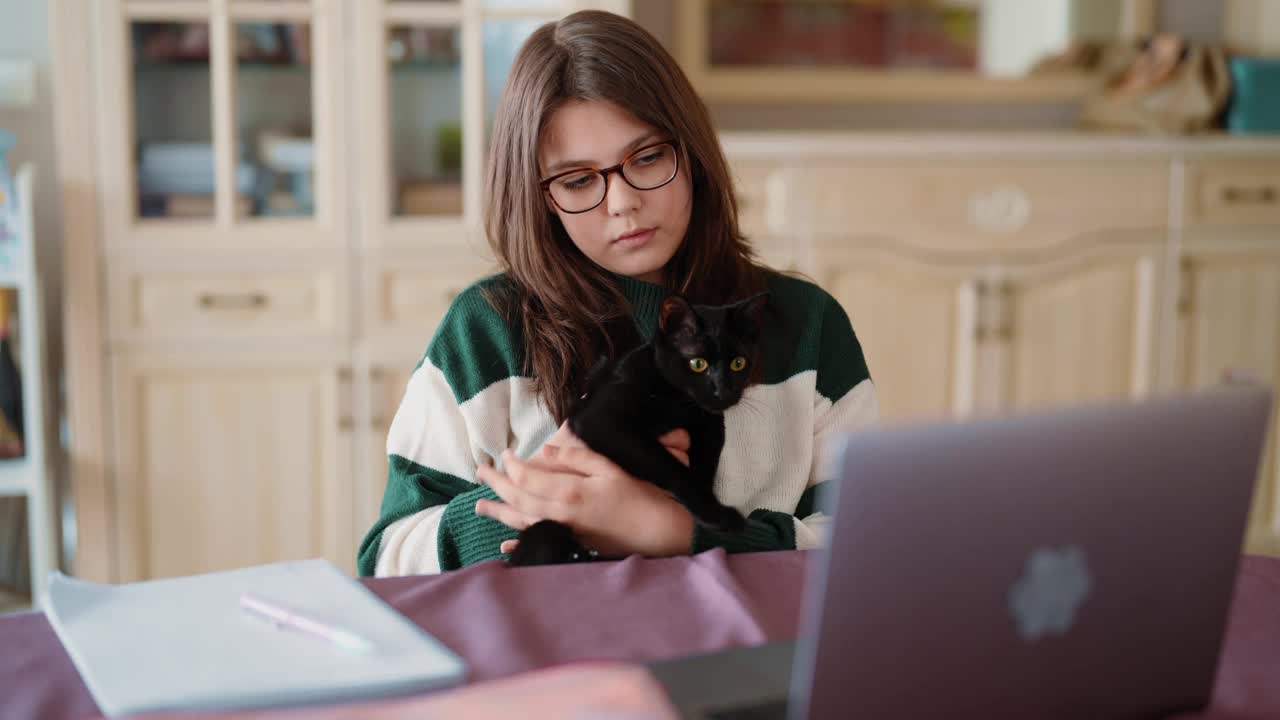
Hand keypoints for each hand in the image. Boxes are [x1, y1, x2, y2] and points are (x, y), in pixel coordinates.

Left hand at [479, 425, 692, 557]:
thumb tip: (544, 452)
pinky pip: (536, 540)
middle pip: (518, 499)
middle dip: (497, 485)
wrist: (655, 531)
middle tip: (481, 472)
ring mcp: (564, 531)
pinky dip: (518, 542)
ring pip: (522, 521)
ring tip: (480, 506)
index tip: (504, 453)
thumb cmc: (636, 495)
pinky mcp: (570, 542)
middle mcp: (560, 514)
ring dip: (499, 512)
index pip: (528, 478)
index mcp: (569, 492)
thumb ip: (576, 458)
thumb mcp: (609, 468)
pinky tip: (505, 544)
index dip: (512, 465)